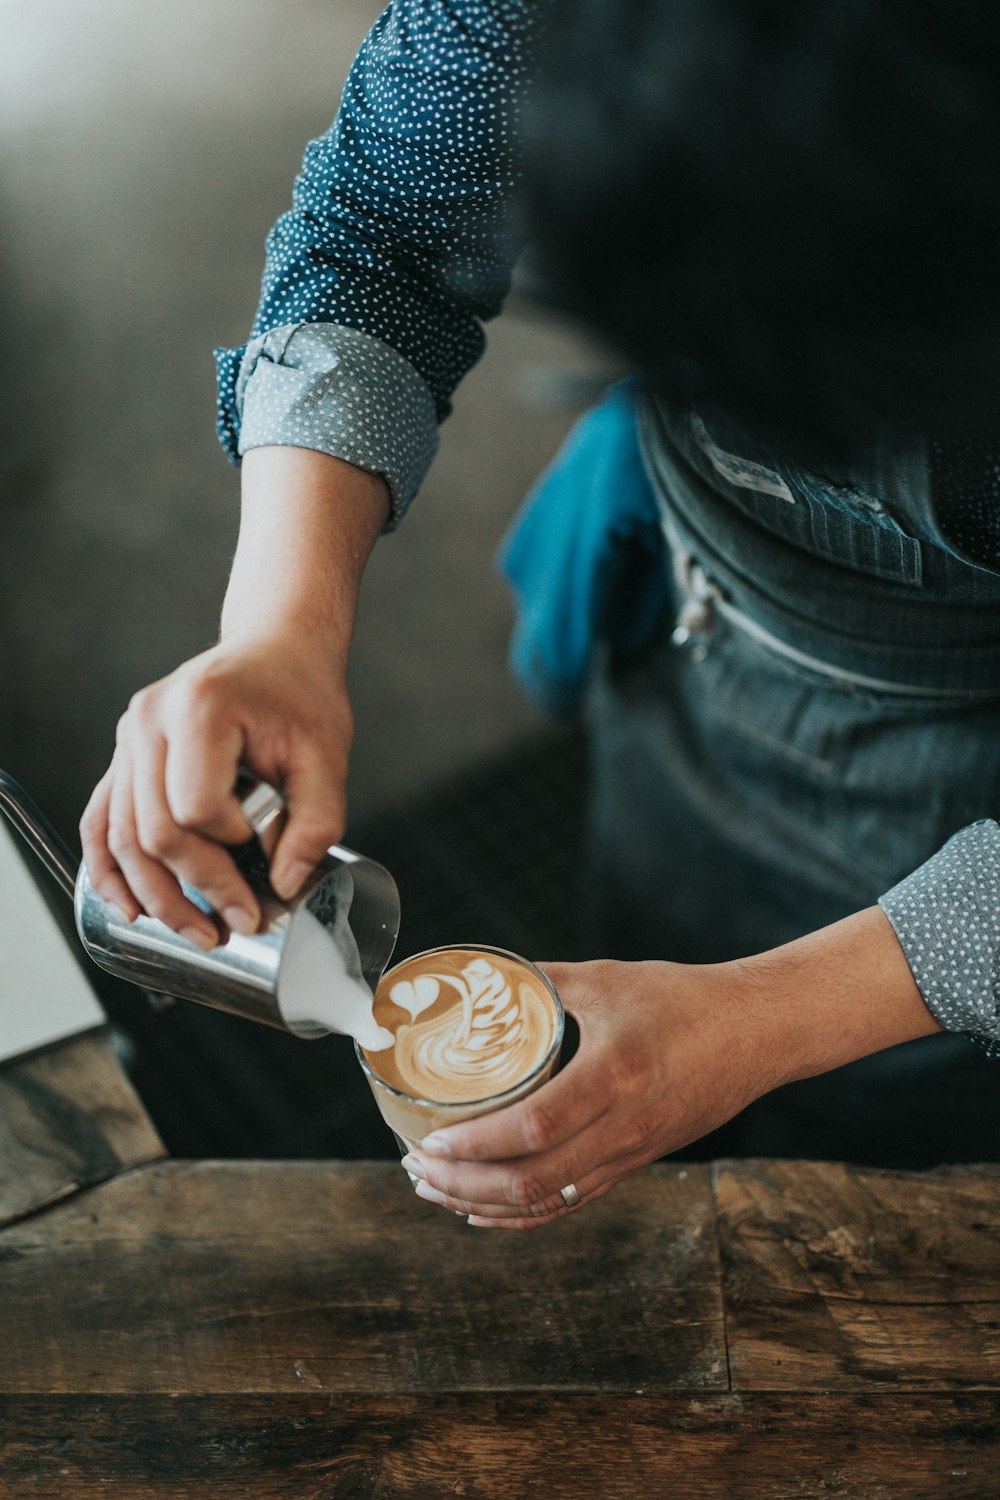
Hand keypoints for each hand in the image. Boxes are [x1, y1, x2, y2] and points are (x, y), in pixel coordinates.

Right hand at [80, 639, 353, 946]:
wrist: (276, 652)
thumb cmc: (300, 698)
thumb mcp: (327, 756)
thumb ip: (318, 821)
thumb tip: (284, 886)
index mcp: (200, 707)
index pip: (195, 806)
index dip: (230, 844)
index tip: (265, 849)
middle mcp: (150, 720)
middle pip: (152, 829)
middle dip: (194, 889)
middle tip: (237, 925)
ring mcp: (129, 737)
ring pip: (120, 834)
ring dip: (153, 895)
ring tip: (198, 933)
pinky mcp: (125, 756)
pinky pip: (102, 819)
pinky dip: (110, 869)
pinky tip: (129, 908)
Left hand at [401, 957, 763, 1227]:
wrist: (757, 1032)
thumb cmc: (683, 998)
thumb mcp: (607, 979)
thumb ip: (542, 980)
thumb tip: (482, 978)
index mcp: (614, 1075)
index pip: (534, 1128)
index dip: (476, 1144)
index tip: (431, 1140)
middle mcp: (623, 1126)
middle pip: (532, 1181)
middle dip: (463, 1184)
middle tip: (417, 1168)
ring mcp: (631, 1153)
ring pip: (548, 1203)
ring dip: (484, 1205)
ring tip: (436, 1191)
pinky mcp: (637, 1163)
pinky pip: (571, 1204)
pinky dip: (521, 1217)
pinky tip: (484, 1213)